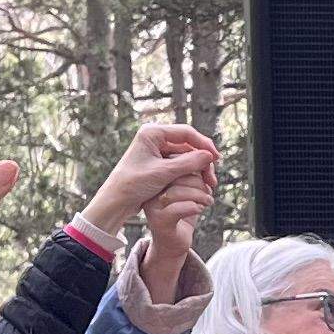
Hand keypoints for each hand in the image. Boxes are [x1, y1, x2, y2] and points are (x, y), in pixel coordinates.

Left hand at [73, 120, 219, 242]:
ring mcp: (156, 150)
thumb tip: (210, 156)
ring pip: (185, 155)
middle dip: (202, 159)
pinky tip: (199, 182)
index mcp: (152, 133)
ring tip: (209, 183)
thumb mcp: (163, 173)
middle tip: (212, 176)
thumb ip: (188, 163)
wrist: (116, 201)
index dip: (204, 145)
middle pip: (187, 144)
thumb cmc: (134, 184)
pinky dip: (190, 172)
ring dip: (198, 167)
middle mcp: (155, 138)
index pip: (186, 133)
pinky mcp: (158, 162)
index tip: (216, 158)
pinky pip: (179, 163)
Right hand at [140, 172, 211, 295]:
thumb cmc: (184, 213)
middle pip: (177, 175)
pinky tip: (200, 210)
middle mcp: (151, 191)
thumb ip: (197, 174)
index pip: (175, 162)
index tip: (209, 177)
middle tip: (209, 191)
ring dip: (200, 195)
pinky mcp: (160, 222)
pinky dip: (194, 207)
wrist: (174, 243)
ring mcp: (153, 207)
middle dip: (200, 181)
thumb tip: (209, 159)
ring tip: (208, 201)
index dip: (196, 166)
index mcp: (156, 179)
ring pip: (178, 191)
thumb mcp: (191, 190)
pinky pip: (179, 209)